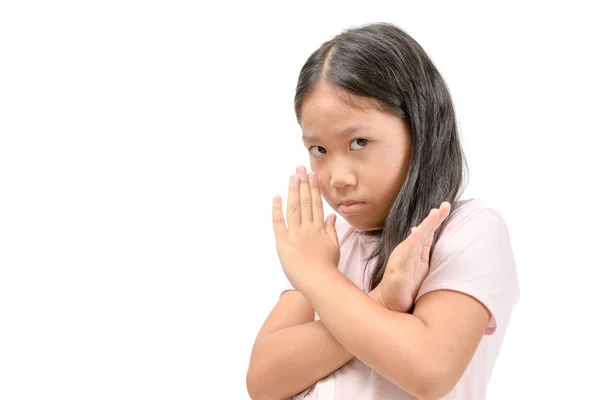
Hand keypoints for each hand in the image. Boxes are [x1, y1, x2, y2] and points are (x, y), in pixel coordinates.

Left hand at [272, 166, 339, 288]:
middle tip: (300, 169)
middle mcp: (308, 228)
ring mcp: (295, 234)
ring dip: (293, 191)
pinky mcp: (283, 243)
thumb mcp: (334, 247)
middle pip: (305, 202)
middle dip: (303, 184)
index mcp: (320, 229)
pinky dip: (277, 210)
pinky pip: (279, 223)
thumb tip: (332, 217)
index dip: (314, 188)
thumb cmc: (327, 268)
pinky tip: (277, 197)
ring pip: (294, 208)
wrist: (319, 282)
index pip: (316, 204)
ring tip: (292, 176)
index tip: (312, 175)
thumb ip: (332, 230)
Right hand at [371, 202, 451, 312]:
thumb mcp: (419, 265)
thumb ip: (421, 249)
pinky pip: (405, 254)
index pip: (427, 231)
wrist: (389, 303)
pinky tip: (416, 233)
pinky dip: (412, 242)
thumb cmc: (405, 286)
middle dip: (434, 218)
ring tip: (435, 214)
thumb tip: (421, 231)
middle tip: (445, 205)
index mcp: (415, 250)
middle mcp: (407, 250)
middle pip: (423, 231)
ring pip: (415, 239)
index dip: (436, 219)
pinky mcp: (398, 269)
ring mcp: (402, 258)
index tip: (446, 206)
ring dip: (425, 226)